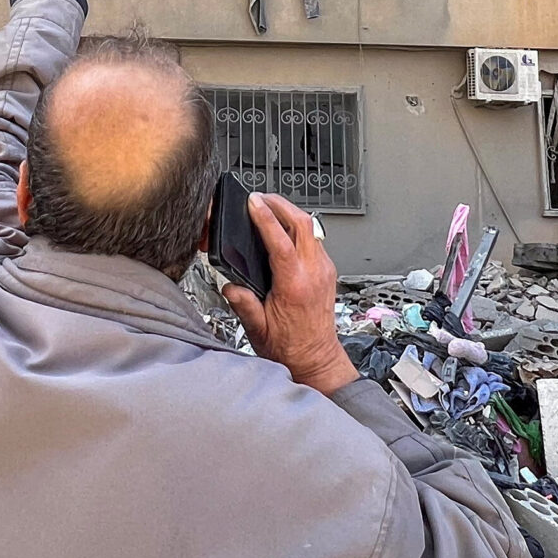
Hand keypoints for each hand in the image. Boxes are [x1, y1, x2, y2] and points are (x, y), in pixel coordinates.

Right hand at [222, 192, 356, 395]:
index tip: (253, 202)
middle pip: (303, 223)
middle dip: (281, 204)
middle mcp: (314, 273)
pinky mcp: (327, 271)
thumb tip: (229, 284)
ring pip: (312, 228)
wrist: (317, 359)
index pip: (280, 240)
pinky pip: (314, 239)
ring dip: (291, 213)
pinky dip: (298, 227)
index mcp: (294, 285)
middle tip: (261, 197)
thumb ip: (243, 304)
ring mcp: (324, 270)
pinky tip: (284, 228)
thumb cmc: (291, 348)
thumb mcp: (258, 329)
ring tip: (270, 207)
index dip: (265, 217)